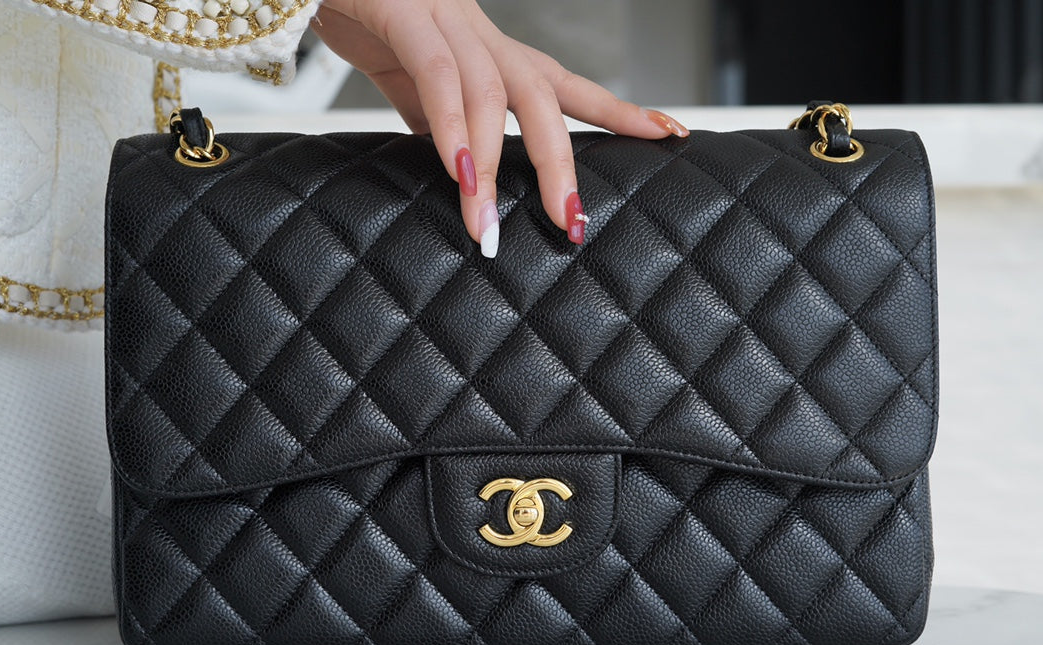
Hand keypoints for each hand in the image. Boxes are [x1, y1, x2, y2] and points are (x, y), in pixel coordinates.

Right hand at [312, 0, 688, 256]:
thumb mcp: (418, 88)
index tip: (668, 133)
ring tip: (487, 224)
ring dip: (494, 167)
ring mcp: (448, 22)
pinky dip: (452, 129)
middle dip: (562, 164)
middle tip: (571, 225)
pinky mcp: (405, 15)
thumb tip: (464, 175)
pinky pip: (437, 76)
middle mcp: (483, 37)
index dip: (619, 111)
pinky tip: (462, 172)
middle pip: (545, 98)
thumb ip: (448, 127)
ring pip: (493, 94)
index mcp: (494, 55)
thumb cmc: (374, 23)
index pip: (568, 87)